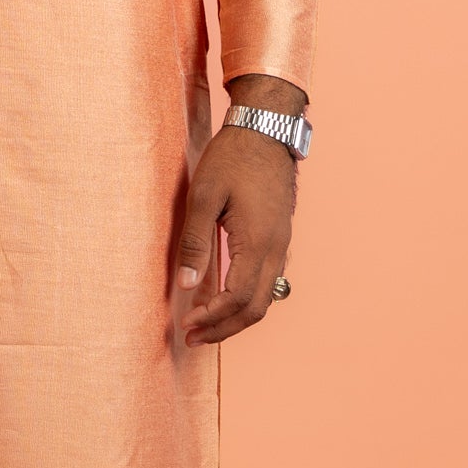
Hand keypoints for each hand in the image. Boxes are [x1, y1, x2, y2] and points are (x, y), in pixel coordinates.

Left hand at [176, 78, 304, 345]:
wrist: (266, 130)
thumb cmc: (232, 158)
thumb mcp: (204, 196)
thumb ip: (195, 242)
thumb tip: (186, 284)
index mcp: (257, 242)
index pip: (237, 299)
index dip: (211, 319)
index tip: (185, 325)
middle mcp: (275, 250)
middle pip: (255, 309)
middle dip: (224, 329)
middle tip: (193, 337)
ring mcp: (281, 245)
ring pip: (265, 298)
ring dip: (235, 317)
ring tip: (204, 324)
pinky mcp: (279, 238)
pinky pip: (267, 281)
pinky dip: (245, 299)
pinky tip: (221, 295)